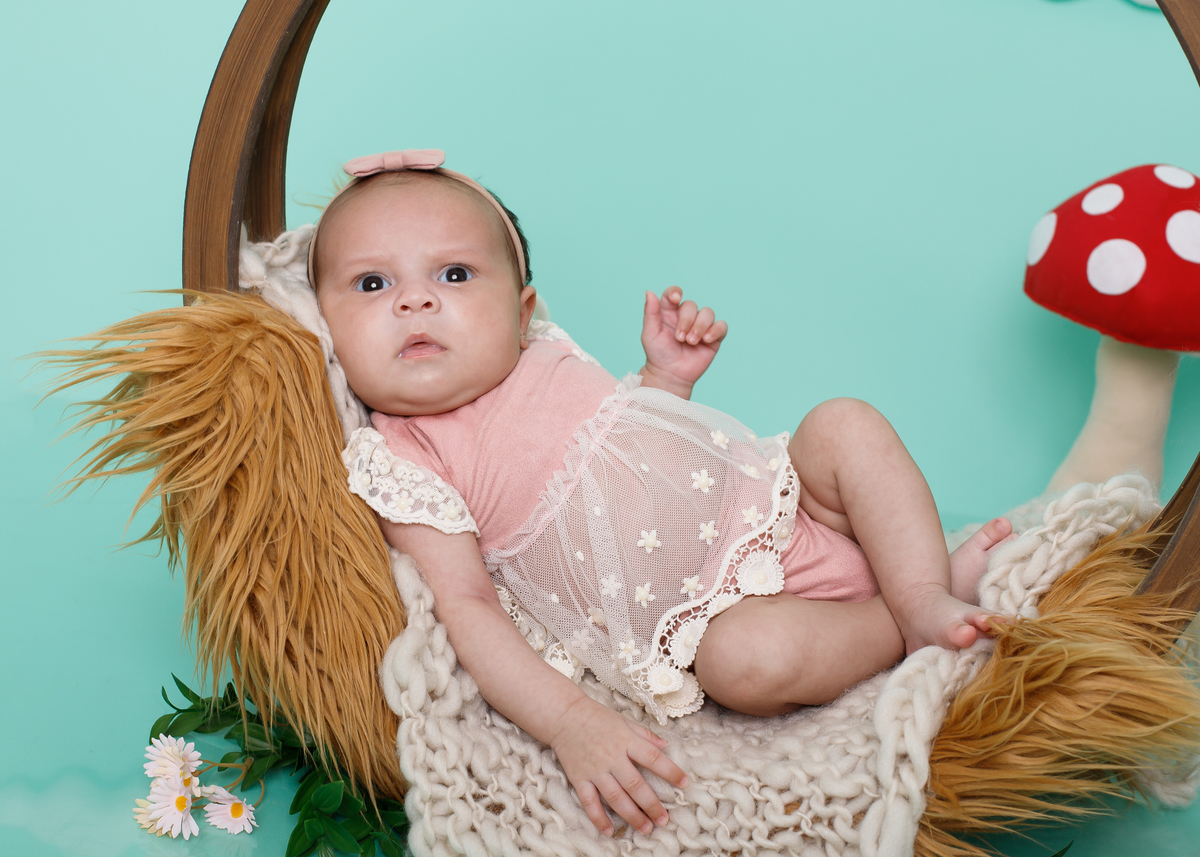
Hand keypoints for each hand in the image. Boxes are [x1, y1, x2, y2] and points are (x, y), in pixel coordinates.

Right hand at [549, 697, 688, 836]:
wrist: (564, 716)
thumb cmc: (597, 717)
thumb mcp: (625, 721)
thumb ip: (646, 735)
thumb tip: (666, 746)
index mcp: (626, 741)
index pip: (653, 758)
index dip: (671, 772)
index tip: (684, 784)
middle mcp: (612, 758)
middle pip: (636, 785)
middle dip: (652, 805)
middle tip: (664, 820)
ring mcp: (595, 770)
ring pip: (616, 798)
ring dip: (632, 815)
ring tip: (646, 828)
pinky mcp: (579, 778)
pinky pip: (589, 802)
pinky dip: (598, 818)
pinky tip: (609, 831)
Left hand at [640, 286, 727, 398]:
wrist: (670, 375)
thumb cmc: (658, 354)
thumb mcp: (649, 334)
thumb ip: (650, 313)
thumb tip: (649, 292)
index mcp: (669, 311)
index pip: (673, 293)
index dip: (675, 292)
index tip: (676, 299)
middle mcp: (686, 316)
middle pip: (692, 305)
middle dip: (687, 321)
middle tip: (680, 338)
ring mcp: (701, 326)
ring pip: (708, 313)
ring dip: (700, 326)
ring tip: (691, 342)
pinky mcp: (713, 337)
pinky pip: (721, 326)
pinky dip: (716, 330)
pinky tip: (706, 340)